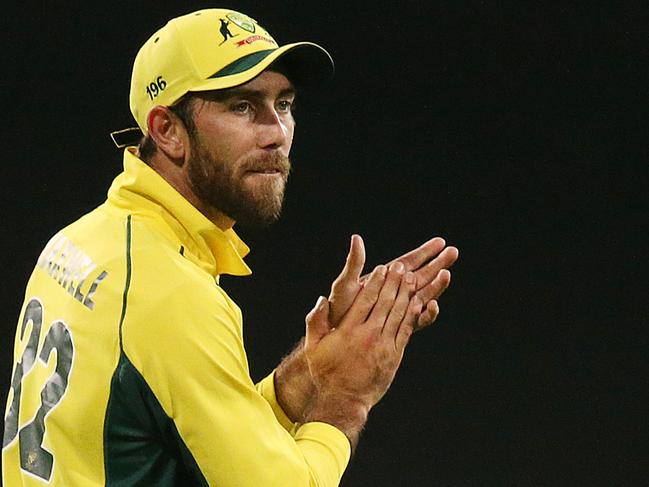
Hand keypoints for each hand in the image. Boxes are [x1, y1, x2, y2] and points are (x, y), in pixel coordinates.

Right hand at [303, 263, 421, 447]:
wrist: (344, 400)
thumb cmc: (326, 373)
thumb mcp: (314, 347)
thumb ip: (316, 322)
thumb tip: (322, 300)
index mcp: (349, 330)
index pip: (366, 299)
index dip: (376, 282)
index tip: (383, 268)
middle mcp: (368, 335)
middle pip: (385, 302)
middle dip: (394, 282)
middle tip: (401, 267)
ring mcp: (383, 345)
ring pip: (398, 314)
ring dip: (406, 294)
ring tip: (411, 278)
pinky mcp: (394, 355)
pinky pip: (406, 330)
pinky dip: (412, 315)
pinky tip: (417, 303)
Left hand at [329, 235, 458, 329]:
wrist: (335, 336)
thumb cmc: (338, 309)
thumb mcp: (344, 284)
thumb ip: (354, 263)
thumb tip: (356, 238)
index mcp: (383, 279)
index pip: (408, 262)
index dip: (424, 252)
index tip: (440, 242)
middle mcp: (394, 293)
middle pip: (421, 275)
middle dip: (437, 264)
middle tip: (454, 252)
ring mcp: (398, 310)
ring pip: (423, 295)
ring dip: (436, 285)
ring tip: (447, 274)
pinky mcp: (398, 327)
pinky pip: (416, 320)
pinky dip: (426, 313)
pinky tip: (433, 305)